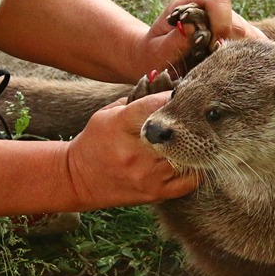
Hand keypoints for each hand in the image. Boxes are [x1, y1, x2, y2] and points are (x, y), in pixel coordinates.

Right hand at [64, 92, 198, 208]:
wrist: (78, 180)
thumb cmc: (95, 141)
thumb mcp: (107, 114)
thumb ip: (136, 99)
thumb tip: (164, 83)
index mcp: (121, 125)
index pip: (158, 104)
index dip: (173, 97)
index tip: (179, 95)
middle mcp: (136, 152)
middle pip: (177, 130)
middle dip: (187, 120)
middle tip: (192, 115)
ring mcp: (148, 175)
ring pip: (188, 155)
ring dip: (193, 144)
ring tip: (193, 135)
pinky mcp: (156, 193)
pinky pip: (190, 181)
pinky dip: (195, 168)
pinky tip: (191, 159)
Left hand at [134, 0, 265, 76]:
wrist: (151, 60)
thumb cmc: (151, 56)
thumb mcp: (155, 50)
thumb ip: (173, 41)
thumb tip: (193, 30)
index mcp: (189, 2)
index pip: (219, 1)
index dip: (220, 23)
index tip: (210, 47)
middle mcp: (211, 10)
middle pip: (238, 22)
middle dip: (231, 46)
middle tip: (215, 65)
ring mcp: (226, 23)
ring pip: (252, 37)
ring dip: (242, 56)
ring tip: (224, 71)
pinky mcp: (236, 39)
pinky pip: (254, 47)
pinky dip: (249, 61)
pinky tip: (238, 73)